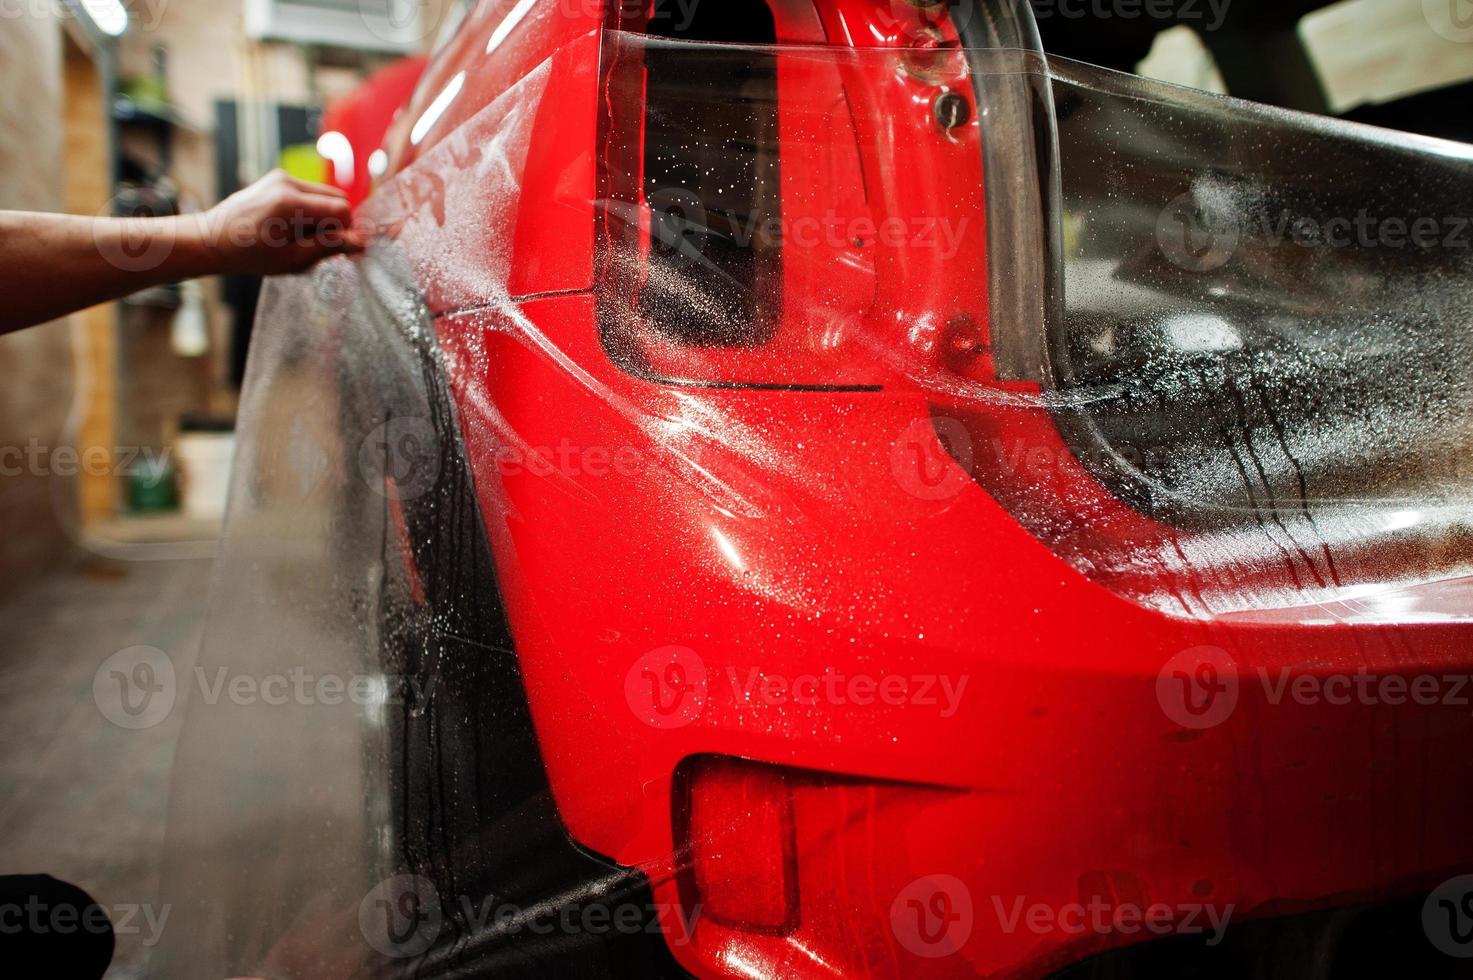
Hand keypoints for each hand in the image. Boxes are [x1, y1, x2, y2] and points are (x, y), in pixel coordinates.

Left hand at [192, 170, 371, 275]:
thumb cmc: (249, 255)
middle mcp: (287, 182)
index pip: (342, 209)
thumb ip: (329, 246)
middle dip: (336, 223)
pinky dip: (311, 210)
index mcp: (290, 202)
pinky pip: (310, 192)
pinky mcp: (278, 177)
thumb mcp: (293, 259)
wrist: (212, 239)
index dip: (346, 231)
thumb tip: (360, 242)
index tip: (338, 250)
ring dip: (323, 216)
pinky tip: (292, 226)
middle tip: (317, 245)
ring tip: (301, 236)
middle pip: (337, 197)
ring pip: (326, 194)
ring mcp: (281, 176)